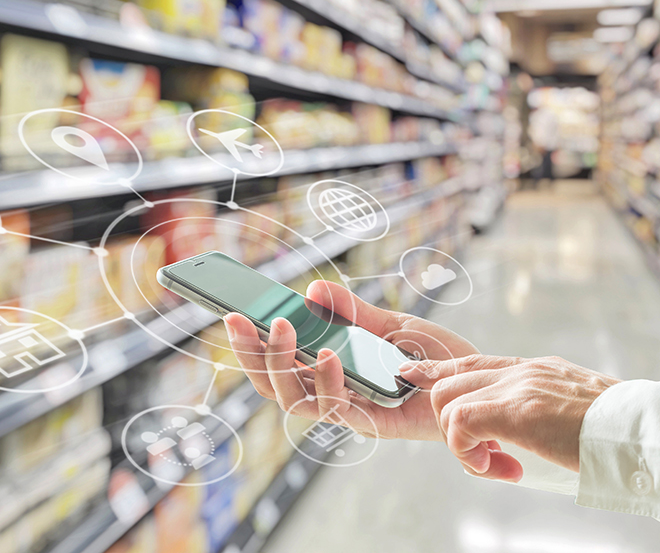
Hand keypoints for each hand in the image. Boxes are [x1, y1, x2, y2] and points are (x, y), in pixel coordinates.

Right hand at [223, 280, 478, 441]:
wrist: (482, 384)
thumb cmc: (436, 358)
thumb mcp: (389, 323)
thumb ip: (351, 311)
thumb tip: (312, 290)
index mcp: (329, 372)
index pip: (278, 363)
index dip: (250, 344)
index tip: (231, 313)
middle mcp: (332, 395)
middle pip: (274, 386)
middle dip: (250, 354)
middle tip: (237, 319)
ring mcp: (350, 411)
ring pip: (294, 400)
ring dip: (279, 364)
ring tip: (279, 327)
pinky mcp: (373, 423)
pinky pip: (337, 407)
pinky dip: (326, 379)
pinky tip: (327, 352)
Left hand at [399, 355, 620, 480]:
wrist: (640, 433)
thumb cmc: (610, 431)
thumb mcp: (568, 408)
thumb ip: (537, 407)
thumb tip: (520, 426)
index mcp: (532, 370)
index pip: (471, 361)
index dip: (436, 368)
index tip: (409, 372)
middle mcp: (520, 372)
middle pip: (448, 384)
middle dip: (452, 425)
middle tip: (486, 455)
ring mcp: (516, 387)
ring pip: (448, 404)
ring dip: (462, 444)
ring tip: (498, 465)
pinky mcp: (515, 410)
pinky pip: (461, 424)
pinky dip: (468, 452)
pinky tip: (500, 468)